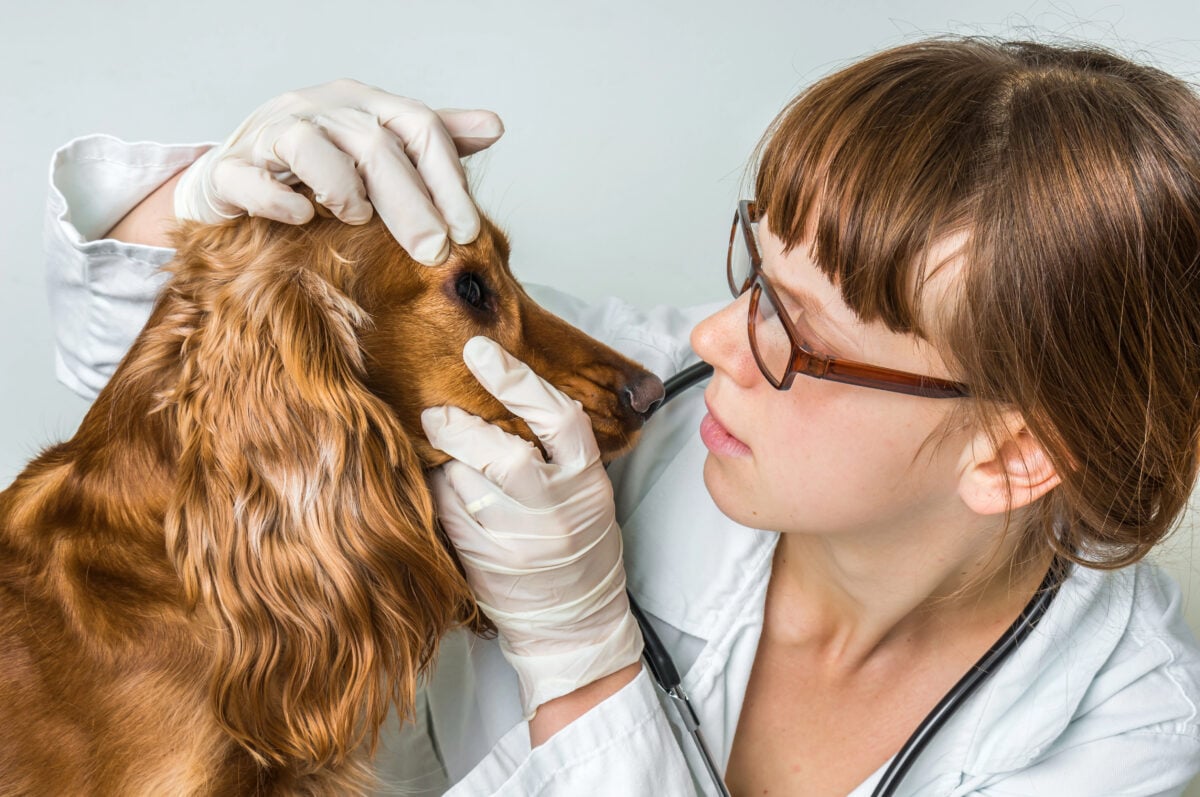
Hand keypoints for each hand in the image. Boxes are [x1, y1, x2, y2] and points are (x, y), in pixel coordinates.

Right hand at [174, 78, 502, 264]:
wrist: (233, 175)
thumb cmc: (318, 165)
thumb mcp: (380, 148)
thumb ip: (433, 140)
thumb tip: (495, 126)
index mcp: (362, 104)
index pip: (418, 127)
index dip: (447, 179)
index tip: (469, 231)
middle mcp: (318, 110)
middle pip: (373, 145)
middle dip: (410, 203)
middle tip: (434, 251)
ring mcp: (268, 135)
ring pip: (309, 146)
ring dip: (342, 187)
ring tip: (359, 219)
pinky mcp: (228, 169)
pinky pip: (247, 178)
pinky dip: (276, 198)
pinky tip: (301, 218)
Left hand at [422, 337, 642, 717]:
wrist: (575, 623)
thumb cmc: (582, 546)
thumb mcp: (588, 492)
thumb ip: (558, 449)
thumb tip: (509, 391)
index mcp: (587, 482)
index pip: (559, 418)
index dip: (520, 380)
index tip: (483, 351)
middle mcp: (555, 510)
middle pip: (504, 455)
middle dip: (462, 428)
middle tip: (437, 414)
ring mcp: (519, 540)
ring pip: (466, 484)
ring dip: (446, 461)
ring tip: (442, 455)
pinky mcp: (484, 562)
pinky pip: (448, 513)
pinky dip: (438, 492)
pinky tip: (441, 488)